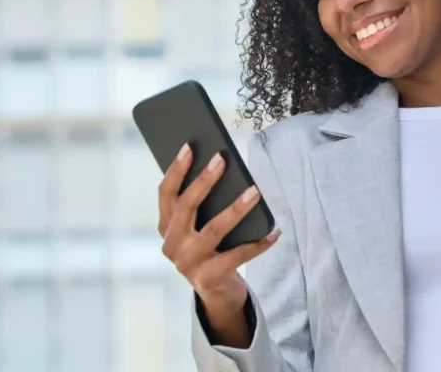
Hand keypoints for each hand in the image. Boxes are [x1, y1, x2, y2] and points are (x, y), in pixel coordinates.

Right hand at [158, 143, 280, 312]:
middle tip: (222, 160)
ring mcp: (188, 264)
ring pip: (214, 229)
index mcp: (166, 227)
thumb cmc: (212, 250)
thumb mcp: (200, 228)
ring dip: (236, 209)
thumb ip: (203, 206)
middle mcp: (172, 246)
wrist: (217, 294)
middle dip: (204, 181)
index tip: (189, 147)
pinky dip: (259, 243)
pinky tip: (275, 231)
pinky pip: (238, 255)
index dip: (176, 170)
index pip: (165, 194)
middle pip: (186, 207)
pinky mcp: (208, 279)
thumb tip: (221, 168)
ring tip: (255, 191)